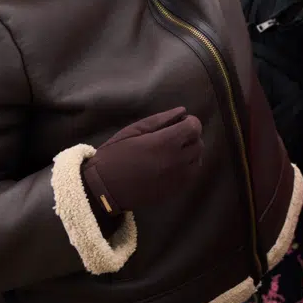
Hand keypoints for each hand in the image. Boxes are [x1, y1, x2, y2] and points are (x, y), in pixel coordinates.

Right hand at [80, 108, 203, 214]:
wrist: (103, 189)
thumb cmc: (114, 155)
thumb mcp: (134, 130)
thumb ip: (160, 119)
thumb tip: (183, 111)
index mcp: (165, 143)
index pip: (195, 127)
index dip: (188, 122)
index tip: (178, 123)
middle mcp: (176, 161)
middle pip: (199, 143)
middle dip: (189, 137)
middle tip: (172, 137)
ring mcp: (178, 179)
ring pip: (197, 160)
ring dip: (189, 153)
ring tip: (170, 152)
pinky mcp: (176, 191)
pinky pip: (191, 175)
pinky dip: (186, 168)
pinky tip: (169, 166)